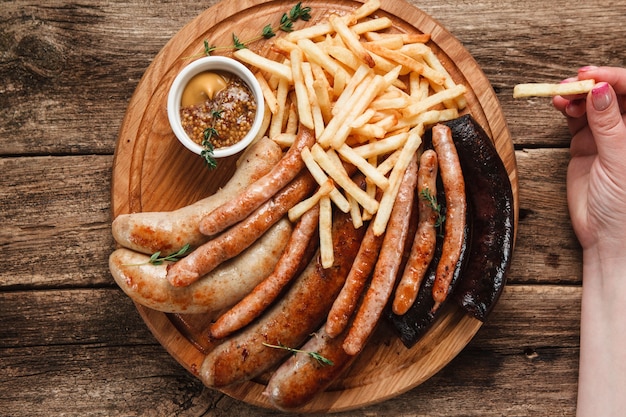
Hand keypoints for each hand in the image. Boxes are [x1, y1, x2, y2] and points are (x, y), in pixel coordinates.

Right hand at [553, 66, 625, 257]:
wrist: (606, 236)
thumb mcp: (619, 160)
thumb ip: (609, 125)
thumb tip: (599, 90)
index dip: (614, 78)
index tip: (592, 76)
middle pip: (613, 93)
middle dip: (593, 83)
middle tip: (573, 83)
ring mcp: (607, 135)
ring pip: (593, 102)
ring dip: (577, 94)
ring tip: (560, 95)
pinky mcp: (586, 144)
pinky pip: (577, 118)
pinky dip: (568, 108)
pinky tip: (560, 105)